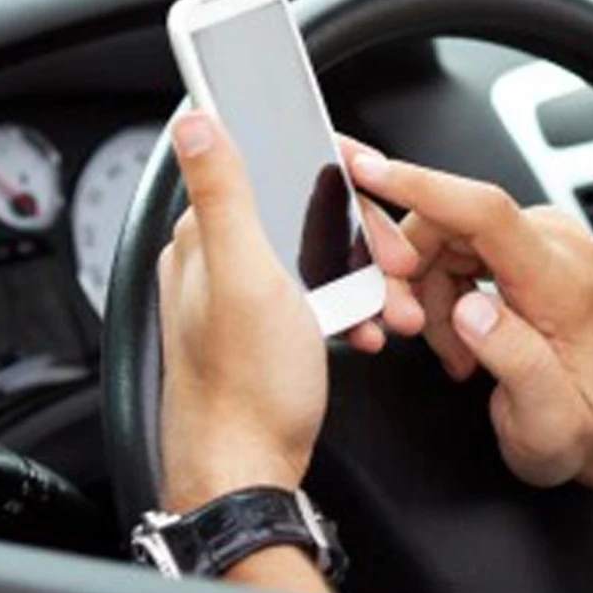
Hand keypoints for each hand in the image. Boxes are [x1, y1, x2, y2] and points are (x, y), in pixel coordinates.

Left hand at [157, 113, 424, 513]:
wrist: (246, 472)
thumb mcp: (245, 277)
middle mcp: (219, 261)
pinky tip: (369, 330)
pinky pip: (321, 300)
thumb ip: (224, 193)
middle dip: (363, 239)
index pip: (276, 169)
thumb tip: (196, 120)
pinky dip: (352, 310)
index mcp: (207, 237)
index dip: (333, 176)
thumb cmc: (244, 388)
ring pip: (320, 259)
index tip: (375, 196)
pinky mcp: (267, 331)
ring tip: (394, 307)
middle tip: (397, 266)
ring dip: (366, 278)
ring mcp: (244, 298)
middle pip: (307, 215)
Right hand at [345, 147, 592, 487]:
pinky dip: (441, 293)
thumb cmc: (587, 418)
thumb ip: (513, 359)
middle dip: (407, 275)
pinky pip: (456, 250)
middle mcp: (553, 244)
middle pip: (446, 223)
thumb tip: (470, 312)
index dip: (419, 185)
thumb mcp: (550, 416)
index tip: (366, 169)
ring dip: (426, 294)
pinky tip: (460, 337)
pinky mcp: (525, 249)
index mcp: (559, 279)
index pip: (483, 210)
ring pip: (443, 239)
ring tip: (453, 353)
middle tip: (409, 331)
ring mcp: (540, 241)